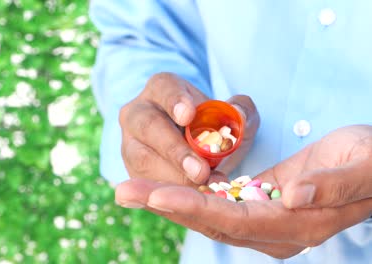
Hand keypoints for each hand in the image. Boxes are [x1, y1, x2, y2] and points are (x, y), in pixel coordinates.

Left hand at [115, 125, 371, 258]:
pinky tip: (158, 184)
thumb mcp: (363, 167)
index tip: (156, 194)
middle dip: (164, 204)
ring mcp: (261, 217)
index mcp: (294, 225)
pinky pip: (213, 200)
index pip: (233, 219)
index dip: (194, 207)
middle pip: (208, 219)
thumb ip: (329, 185)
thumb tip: (289, 196)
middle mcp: (272, 229)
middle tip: (122, 192)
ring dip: (166, 199)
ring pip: (204, 210)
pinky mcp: (256, 201)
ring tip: (127, 190)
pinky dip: (184, 192)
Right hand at [119, 72, 259, 185]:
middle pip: (148, 126)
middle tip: (200, 171)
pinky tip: (191, 201)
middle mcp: (137, 113)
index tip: (188, 116)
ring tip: (203, 188)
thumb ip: (241, 111)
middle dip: (175, 151)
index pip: (164, 89)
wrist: (198, 151)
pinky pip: (143, 183)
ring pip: (142, 158)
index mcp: (161, 89)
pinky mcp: (131, 171)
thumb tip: (237, 114)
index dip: (174, 101)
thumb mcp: (233, 116)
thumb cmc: (214, 128)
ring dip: (172, 177)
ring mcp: (130, 143)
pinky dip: (168, 193)